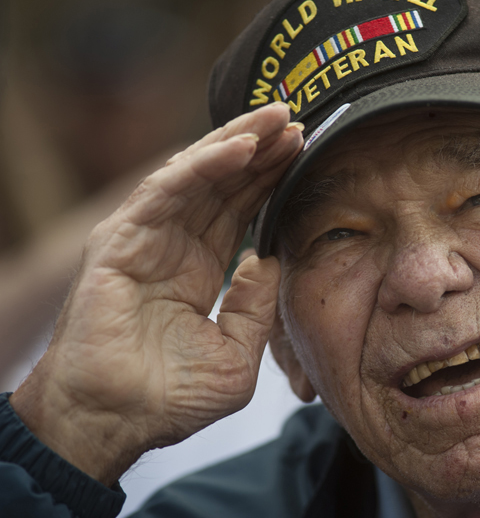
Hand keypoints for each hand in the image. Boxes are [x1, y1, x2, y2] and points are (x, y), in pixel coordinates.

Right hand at [9, 103, 302, 484]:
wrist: (116, 421)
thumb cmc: (169, 397)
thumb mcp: (237, 356)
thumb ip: (256, 308)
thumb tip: (269, 260)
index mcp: (199, 267)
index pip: (239, 208)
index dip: (269, 178)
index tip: (304, 150)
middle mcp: (173, 245)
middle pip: (222, 183)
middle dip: (260, 149)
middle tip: (295, 118)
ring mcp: (144, 238)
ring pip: (196, 175)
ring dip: (237, 143)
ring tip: (276, 119)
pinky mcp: (119, 240)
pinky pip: (167, 192)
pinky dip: (203, 166)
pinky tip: (240, 148)